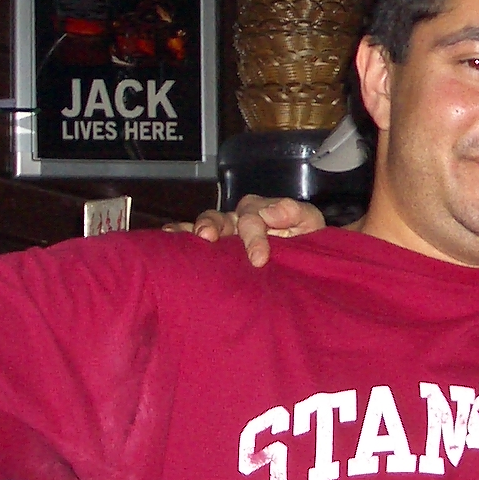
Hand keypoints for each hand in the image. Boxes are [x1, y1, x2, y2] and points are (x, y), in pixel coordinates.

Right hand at [186, 195, 326, 265]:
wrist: (309, 268)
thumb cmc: (308, 242)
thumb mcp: (311, 225)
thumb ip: (297, 213)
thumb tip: (270, 212)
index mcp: (262, 211)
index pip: (252, 218)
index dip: (254, 236)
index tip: (259, 259)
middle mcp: (239, 220)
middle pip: (221, 216)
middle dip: (212, 224)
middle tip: (208, 236)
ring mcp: (225, 234)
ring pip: (205, 224)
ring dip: (194, 229)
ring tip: (184, 237)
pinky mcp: (214, 250)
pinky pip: (192, 238)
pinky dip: (178, 235)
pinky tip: (167, 238)